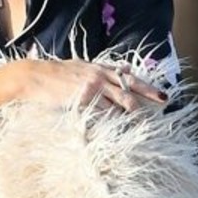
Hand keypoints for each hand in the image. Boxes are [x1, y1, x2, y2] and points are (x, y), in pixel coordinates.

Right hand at [18, 58, 168, 112]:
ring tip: (143, 127)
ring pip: (119, 103)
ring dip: (132, 116)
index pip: (130, 78)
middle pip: (130, 89)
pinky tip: (121, 132)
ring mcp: (92, 88)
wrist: (35, 77)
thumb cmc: (56, 75)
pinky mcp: (83, 100)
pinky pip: (103, 113)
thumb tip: (125, 68)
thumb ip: (104, 69)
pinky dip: (113, 123)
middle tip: (161, 109)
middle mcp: (100, 76)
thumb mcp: (83, 66)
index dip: (148, 88)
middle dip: (147, 100)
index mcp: (101, 68)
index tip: (163, 97)